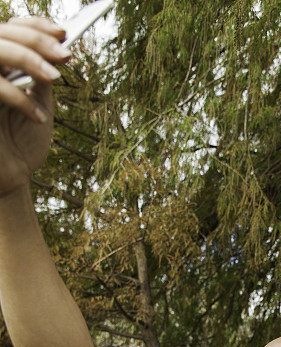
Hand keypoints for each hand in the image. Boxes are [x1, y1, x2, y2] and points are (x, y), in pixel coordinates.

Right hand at [0, 17, 70, 195]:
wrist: (13, 179)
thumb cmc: (24, 145)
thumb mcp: (40, 105)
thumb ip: (42, 77)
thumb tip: (58, 49)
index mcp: (2, 66)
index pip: (12, 28)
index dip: (36, 25)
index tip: (64, 33)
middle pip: (3, 33)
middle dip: (37, 39)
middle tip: (65, 55)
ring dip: (27, 57)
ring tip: (55, 77)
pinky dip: (18, 98)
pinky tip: (38, 116)